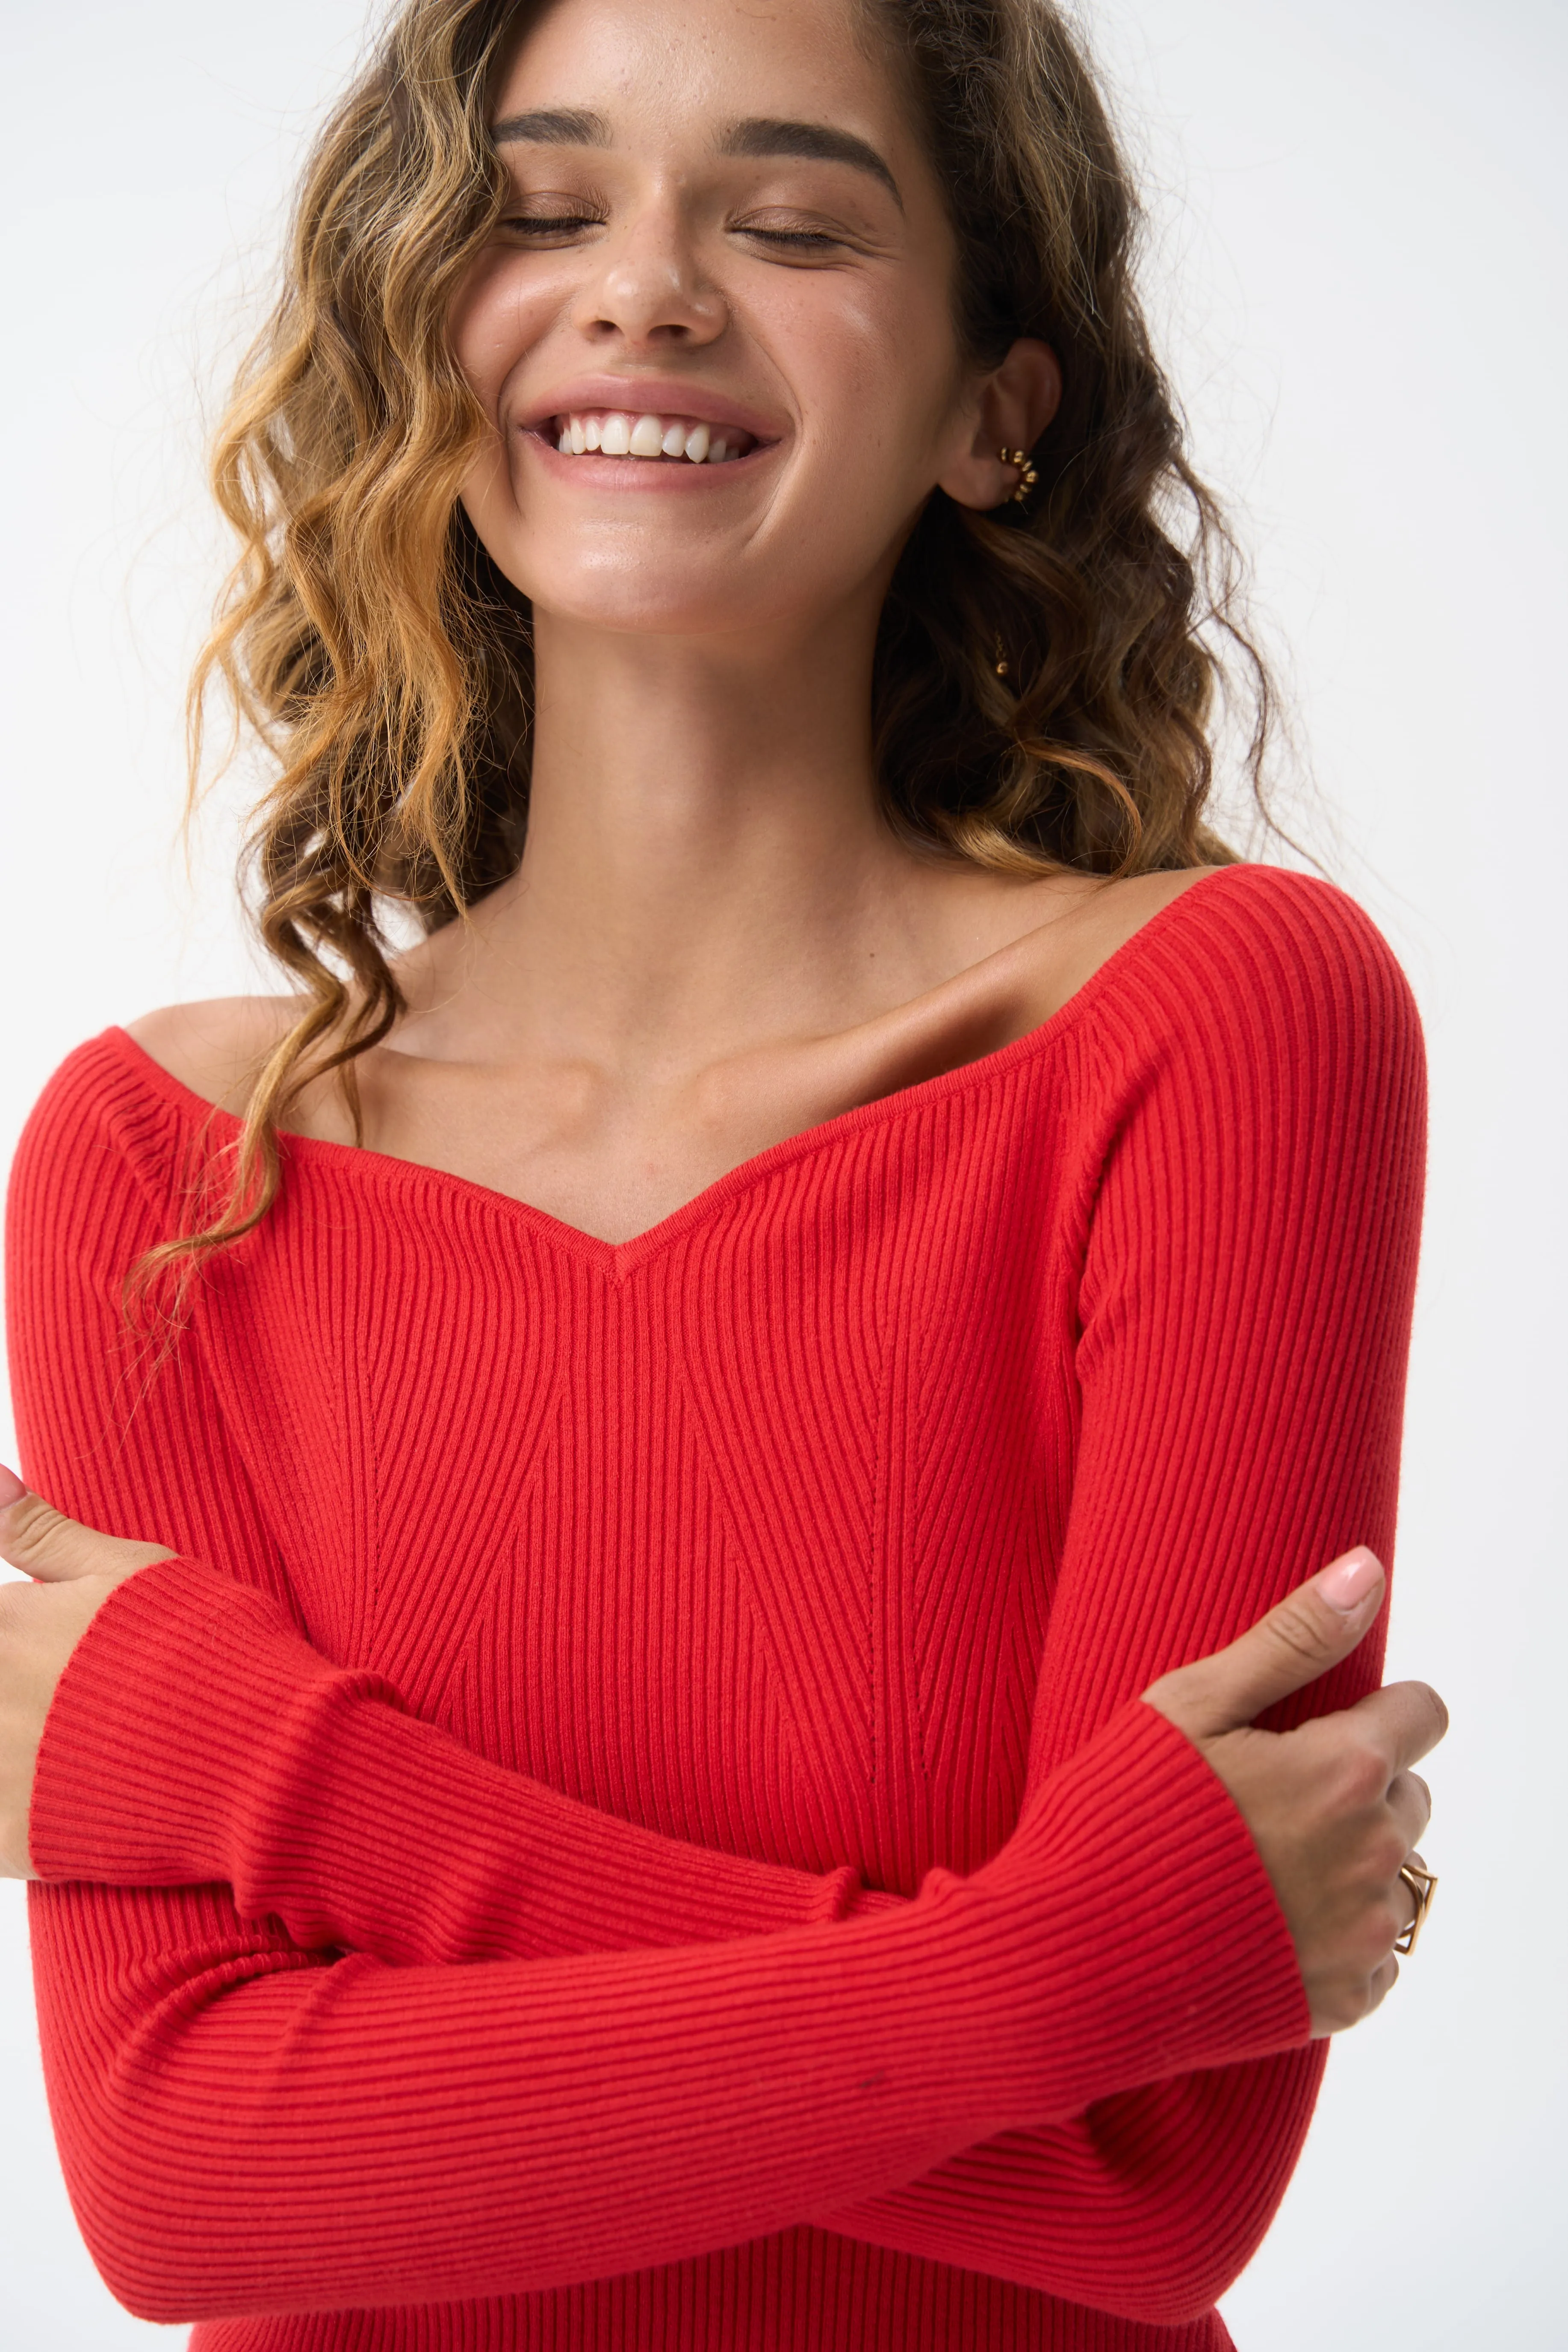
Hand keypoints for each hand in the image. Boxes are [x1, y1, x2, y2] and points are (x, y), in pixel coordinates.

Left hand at [0, 1465, 175, 1878]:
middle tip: (67, 1687)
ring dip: (11, 1735)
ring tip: (61, 1733)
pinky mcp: (6, 1840)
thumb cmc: (203, 1649)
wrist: (258, 1758)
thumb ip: (38, 1532)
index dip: (11, 1628)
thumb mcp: (125, 1570)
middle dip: (13, 1682)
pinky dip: (11, 1801)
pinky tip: (59, 1782)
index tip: (40, 1640)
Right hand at [1143, 1549, 1445, 2036]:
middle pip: (1410, 1794)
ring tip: (1260, 1862)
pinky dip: (1338, 1936)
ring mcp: (1362, 1936)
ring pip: (1398, 1874)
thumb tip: (1366, 1571)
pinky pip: (1377, 1955)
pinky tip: (1265, 1920)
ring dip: (1351, 1861)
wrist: (1070, 1960)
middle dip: (1357, 1785)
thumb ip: (1292, 1638)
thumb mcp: (1191, 1703)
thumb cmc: (1117, 1817)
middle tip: (1265, 1795)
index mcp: (1343, 1771)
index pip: (1423, 1713)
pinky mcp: (1343, 2000)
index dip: (1373, 1710)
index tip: (1312, 1725)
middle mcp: (1373, 1855)